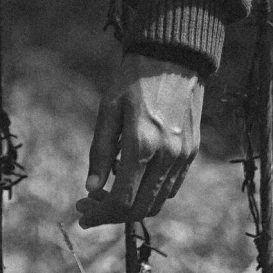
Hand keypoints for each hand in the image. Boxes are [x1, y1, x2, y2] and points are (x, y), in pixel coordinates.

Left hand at [76, 50, 204, 227]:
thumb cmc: (134, 79)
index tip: (81, 213)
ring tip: (108, 197)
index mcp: (142, 145)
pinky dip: (151, 194)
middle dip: (112, 216)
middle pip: (140, 209)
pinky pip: (171, 187)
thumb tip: (90, 189)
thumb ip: (100, 151)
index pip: (121, 200)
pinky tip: (133, 182)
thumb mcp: (108, 109)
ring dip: (132, 208)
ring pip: (158, 202)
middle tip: (89, 208)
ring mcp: (182, 156)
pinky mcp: (191, 152)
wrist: (174, 57)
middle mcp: (166, 156)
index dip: (99, 214)